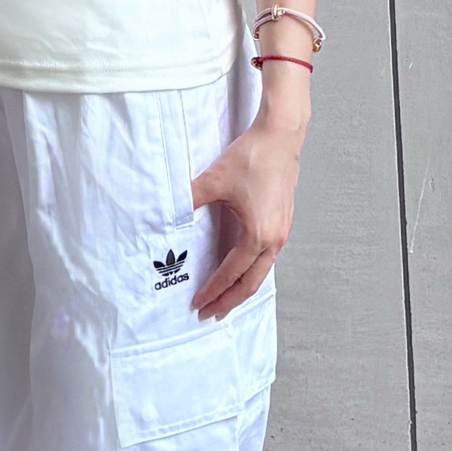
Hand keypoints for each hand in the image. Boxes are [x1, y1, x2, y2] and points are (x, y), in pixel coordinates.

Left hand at [188, 112, 301, 319]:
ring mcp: (282, 232)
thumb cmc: (254, 156)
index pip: (231, 273)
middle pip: (251, 283)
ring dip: (243, 288)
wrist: (281, 136)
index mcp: (258, 234)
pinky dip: (253, 271)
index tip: (197, 303)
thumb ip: (189, 200)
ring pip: (262, 272)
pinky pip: (268, 258)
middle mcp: (274, 239)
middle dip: (230, 301)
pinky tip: (242, 271)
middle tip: (211, 314)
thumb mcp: (214, 180)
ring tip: (226, 300)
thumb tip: (168, 214)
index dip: (213, 290)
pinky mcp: (283, 222)